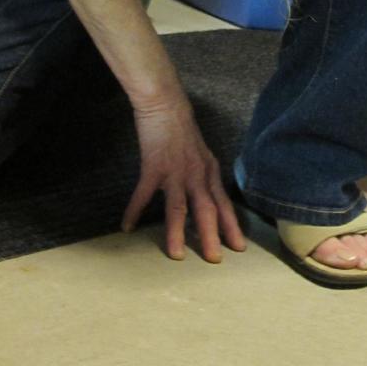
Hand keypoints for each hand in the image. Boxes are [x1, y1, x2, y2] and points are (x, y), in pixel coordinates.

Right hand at [121, 95, 246, 262]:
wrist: (166, 105)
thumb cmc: (182, 130)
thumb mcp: (201, 154)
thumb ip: (204, 176)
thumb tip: (208, 197)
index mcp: (209, 172)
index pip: (224, 204)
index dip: (232, 226)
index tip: (239, 246)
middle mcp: (197, 174)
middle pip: (207, 210)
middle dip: (212, 236)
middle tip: (214, 260)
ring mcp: (175, 172)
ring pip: (179, 207)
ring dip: (177, 232)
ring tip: (175, 255)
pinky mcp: (154, 167)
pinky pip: (143, 195)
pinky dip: (134, 211)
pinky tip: (127, 227)